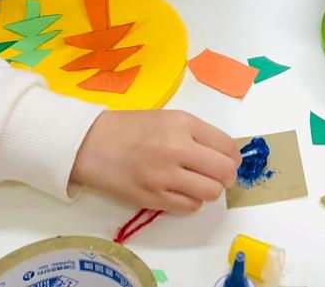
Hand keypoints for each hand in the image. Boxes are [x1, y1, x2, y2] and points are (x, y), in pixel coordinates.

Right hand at [71, 110, 240, 211]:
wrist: (91, 144)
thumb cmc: (131, 128)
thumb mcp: (169, 118)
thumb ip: (198, 134)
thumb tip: (226, 153)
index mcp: (183, 124)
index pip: (227, 146)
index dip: (233, 157)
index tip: (228, 160)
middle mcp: (177, 148)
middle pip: (224, 171)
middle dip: (227, 176)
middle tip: (218, 175)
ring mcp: (164, 176)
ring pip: (210, 192)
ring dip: (210, 190)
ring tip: (198, 183)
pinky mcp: (152, 198)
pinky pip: (189, 206)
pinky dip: (191, 201)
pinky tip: (181, 191)